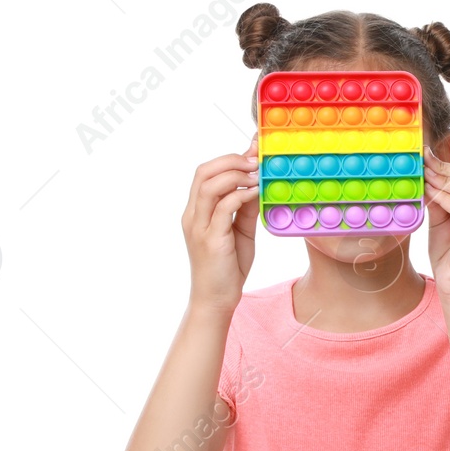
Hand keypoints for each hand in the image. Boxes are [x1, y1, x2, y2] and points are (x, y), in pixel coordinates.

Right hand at [181, 137, 259, 313]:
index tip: (252, 150)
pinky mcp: (210, 239)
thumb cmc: (227, 268)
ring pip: (209, 185)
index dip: (228, 158)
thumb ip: (244, 209)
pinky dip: (240, 195)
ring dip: (235, 174)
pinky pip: (223, 208)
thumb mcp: (240, 232)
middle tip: (255, 160)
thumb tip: (257, 185)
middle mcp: (193, 215)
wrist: (216, 300)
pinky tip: (256, 193)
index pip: (205, 173)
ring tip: (257, 173)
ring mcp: (199, 227)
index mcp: (196, 211)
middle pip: (203, 172)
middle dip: (231, 160)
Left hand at [423, 147, 449, 295]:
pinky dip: (441, 196)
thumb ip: (439, 201)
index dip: (449, 166)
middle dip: (445, 168)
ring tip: (423, 174)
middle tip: (423, 160)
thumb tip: (427, 176)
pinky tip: (427, 191)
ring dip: (444, 178)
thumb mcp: (442, 222)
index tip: (427, 157)